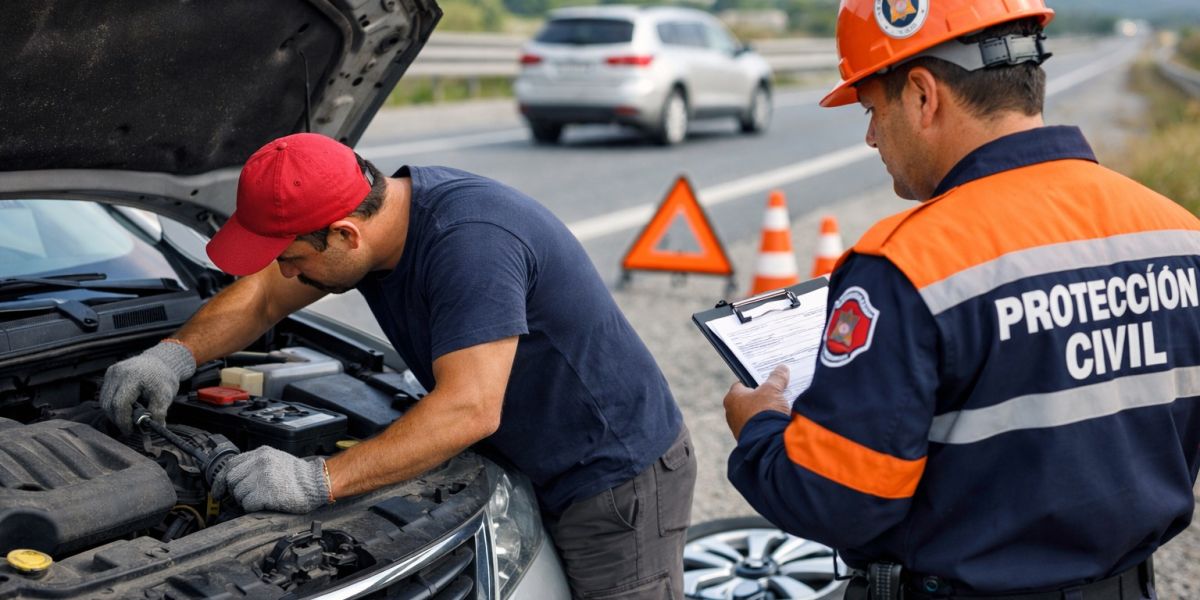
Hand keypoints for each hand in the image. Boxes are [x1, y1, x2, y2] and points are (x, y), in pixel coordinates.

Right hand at [99, 341, 195, 434]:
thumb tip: (155, 428)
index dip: (123, 421)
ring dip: (113, 413)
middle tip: (129, 427)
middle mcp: (118, 373)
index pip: (120, 404)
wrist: (161, 361)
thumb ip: (158, 412)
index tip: (130, 431)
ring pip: (103, 400)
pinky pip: (104, 394)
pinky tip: (123, 408)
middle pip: (108, 404)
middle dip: (117, 419)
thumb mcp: (165, 396)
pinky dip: (111, 404)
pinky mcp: (109, 373)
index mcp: (133, 377)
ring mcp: (112, 372)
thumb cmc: (163, 378)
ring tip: (127, 418)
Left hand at [214, 446, 329, 512]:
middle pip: (232, 480)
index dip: (221, 480)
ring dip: (247, 500)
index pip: (231, 465)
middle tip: (247, 497)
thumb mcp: (276, 460)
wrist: (316, 483)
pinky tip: (266, 503)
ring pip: (238, 493)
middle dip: (236, 491)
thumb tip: (234, 479)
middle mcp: (260, 462)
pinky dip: (253, 507)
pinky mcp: (266, 492)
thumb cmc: (299, 476)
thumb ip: (256, 464)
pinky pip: (247, 504)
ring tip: (262, 498)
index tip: (218, 491)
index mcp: (261, 453)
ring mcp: (263, 477)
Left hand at [723, 365, 791, 439]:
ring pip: (754, 415)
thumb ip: (777, 378)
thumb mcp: (773, 390)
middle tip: (777, 392)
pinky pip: (759, 427)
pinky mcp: (748, 439)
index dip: (756, 381)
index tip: (767, 380)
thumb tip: (782, 368)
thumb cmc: (764, 411)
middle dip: (762, 396)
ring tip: (782, 407)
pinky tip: (779, 421)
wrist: (767, 441)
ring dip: (765, 411)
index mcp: (732, 397)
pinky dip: (767, 424)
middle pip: (749, 400)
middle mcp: (731, 413)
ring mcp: (739, 427)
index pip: (742, 384)